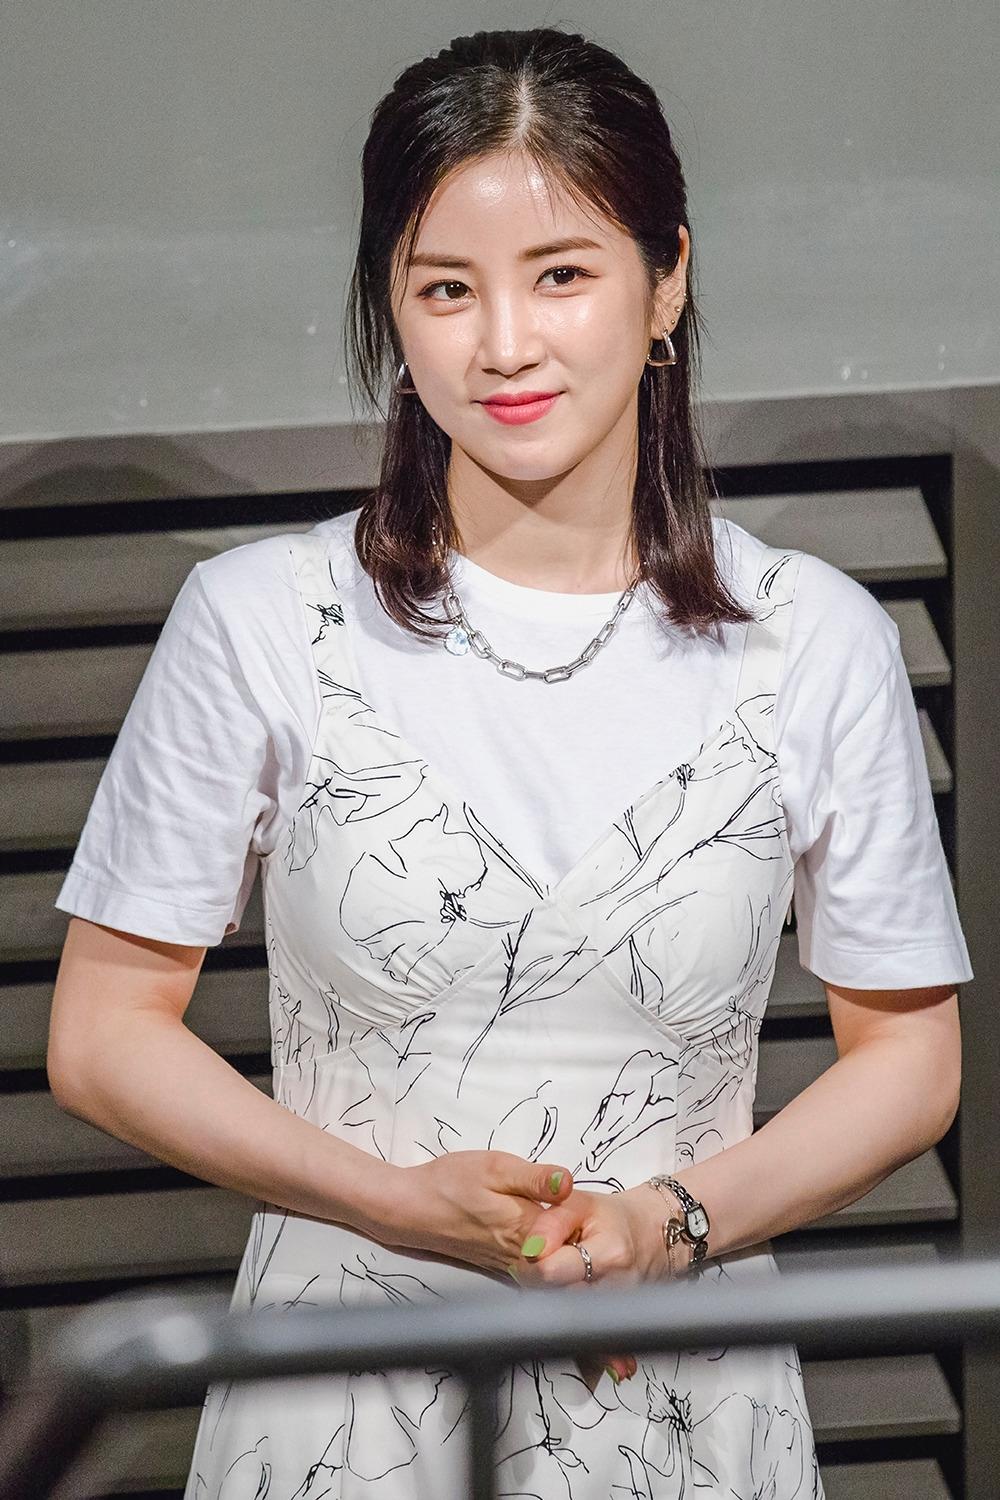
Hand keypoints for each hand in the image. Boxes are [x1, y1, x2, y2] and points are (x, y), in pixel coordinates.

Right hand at [386, 1150, 574, 1274]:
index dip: (589, 1221)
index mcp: (526, 1228)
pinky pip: (535, 1270)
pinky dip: (547, 1258)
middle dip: (583, 1238)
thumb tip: (569, 1182)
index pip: (576, 1234)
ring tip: (569, 1227)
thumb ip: (535, 1178)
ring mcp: (511, 1265)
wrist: (413, 1209)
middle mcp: (522, 1255)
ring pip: (552, 1266)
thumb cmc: (451, 1182)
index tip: (590, 1205)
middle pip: (568, 1255)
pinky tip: (546, 1239)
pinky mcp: (501, 1266)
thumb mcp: (495, 1167)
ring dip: (566, 1249)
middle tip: (584, 1218)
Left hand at [510, 1184, 672, 1391]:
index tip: (529, 1257)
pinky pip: (594, 1347)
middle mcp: (618, 1287)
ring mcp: (622, 1312)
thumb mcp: (578, 1204)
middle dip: (540, 1291)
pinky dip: (582, 1349)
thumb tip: (530, 1250)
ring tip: (555, 1290)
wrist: (653, 1236)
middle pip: (561, 1303)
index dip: (533, 1265)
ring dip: (556, 1311)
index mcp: (609, 1253)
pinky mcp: (621, 1329)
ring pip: (575, 1326)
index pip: (553, 1272)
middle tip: (537, 1274)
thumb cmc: (614, 1220)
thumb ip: (549, 1223)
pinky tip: (578, 1348)